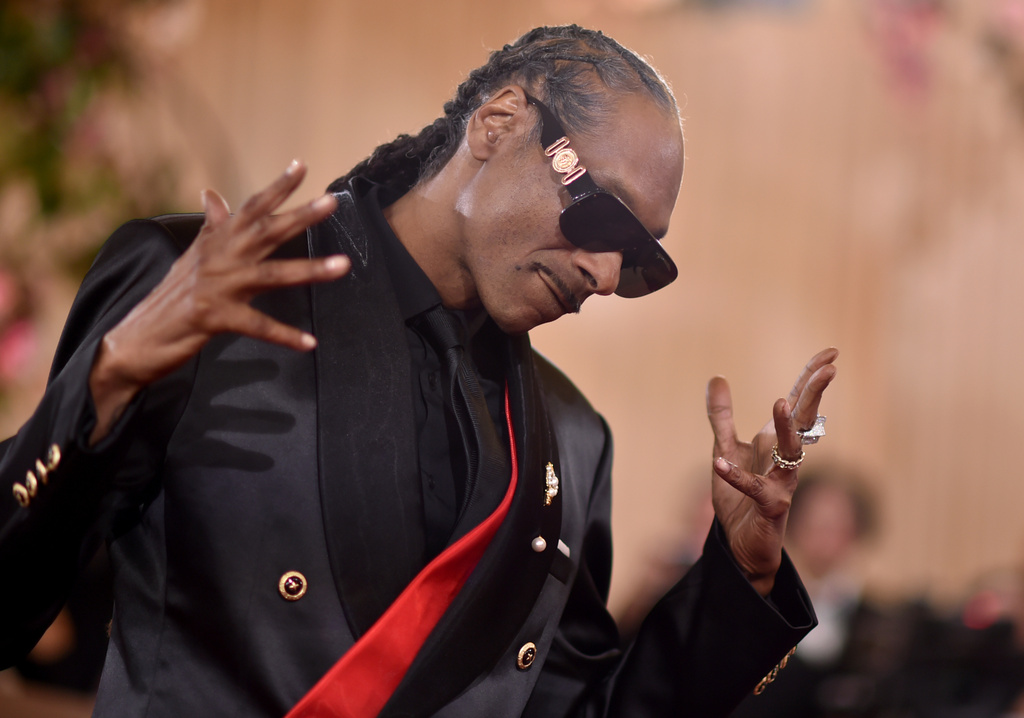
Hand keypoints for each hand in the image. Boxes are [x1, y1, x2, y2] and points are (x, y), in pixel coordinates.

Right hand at [88, 160, 348, 443]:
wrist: (138, 337)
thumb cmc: (171, 296)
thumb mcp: (192, 256)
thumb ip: (211, 226)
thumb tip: (212, 194)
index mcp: (217, 242)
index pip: (250, 208)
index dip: (277, 187)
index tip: (302, 166)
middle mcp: (219, 258)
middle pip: (266, 232)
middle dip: (301, 216)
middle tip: (332, 202)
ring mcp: (217, 287)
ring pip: (272, 274)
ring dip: (310, 270)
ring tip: (343, 265)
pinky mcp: (215, 318)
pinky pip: (258, 326)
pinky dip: (284, 335)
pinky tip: (309, 343)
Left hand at [706, 347, 837, 595]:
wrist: (740, 546)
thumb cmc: (738, 498)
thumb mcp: (724, 448)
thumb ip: (721, 415)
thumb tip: (717, 377)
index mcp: (775, 442)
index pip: (798, 404)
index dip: (811, 378)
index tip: (831, 352)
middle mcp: (785, 459)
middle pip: (804, 422)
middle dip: (814, 395)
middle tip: (829, 369)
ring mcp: (782, 483)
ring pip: (790, 454)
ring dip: (786, 430)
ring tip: (780, 403)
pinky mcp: (770, 507)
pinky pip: (756, 489)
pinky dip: (737, 476)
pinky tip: (720, 462)